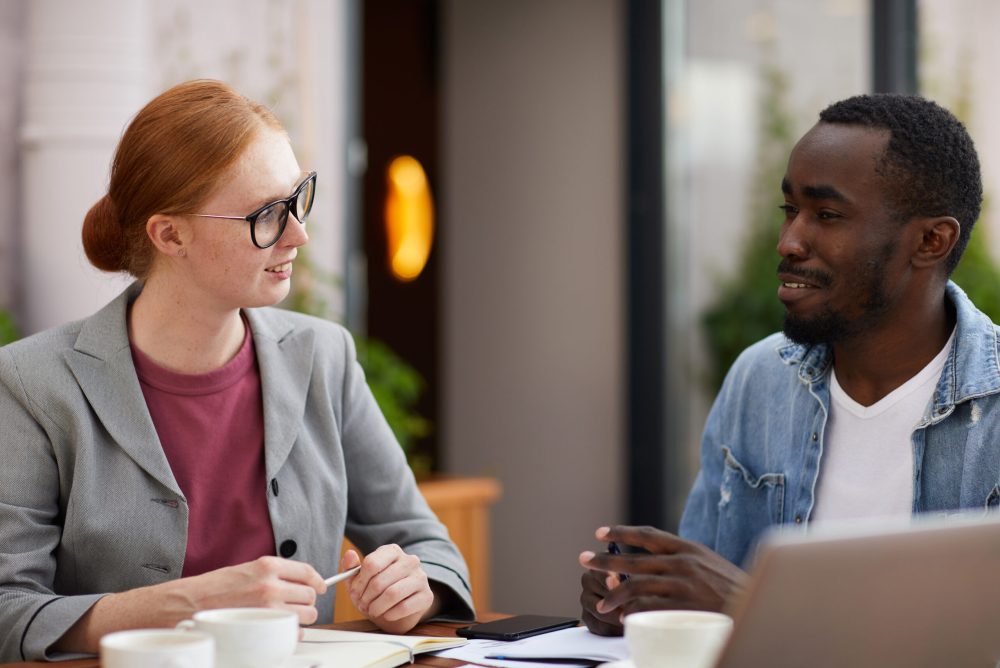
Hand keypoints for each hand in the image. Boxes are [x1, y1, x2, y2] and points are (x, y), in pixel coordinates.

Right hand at [169, 556, 326, 624]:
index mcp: (267, 566)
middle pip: (310, 594)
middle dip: (307, 600)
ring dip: (302, 616)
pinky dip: (291, 632)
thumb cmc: (213, 588)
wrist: (187, 605)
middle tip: (297, 603)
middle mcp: (271, 585)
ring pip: (308, 614)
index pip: (307, 571)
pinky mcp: (263, 628)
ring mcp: (269, 608)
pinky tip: (278, 628)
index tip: (321, 585)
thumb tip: (298, 580)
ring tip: (286, 616)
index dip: (317, 580)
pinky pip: (293, 632)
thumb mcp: (246, 569)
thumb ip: (273, 573)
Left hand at [342, 545, 435, 633]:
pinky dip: (390, 614)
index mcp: (392, 551)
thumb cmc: (377, 593)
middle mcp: (409, 560)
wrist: (398, 611)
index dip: (359, 582)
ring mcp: (420, 577)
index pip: (372, 563)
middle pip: (380, 581)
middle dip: (366, 598)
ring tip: (373, 611)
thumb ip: (352, 568)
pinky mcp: (427, 596)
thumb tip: (349, 554)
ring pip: (392, 594)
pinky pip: (404, 607)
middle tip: (362, 605)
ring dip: (377, 607)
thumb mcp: (361, 581)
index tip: (355, 593)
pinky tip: (387, 614)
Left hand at [579, 526, 746, 622]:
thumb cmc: (732, 587)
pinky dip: (633, 612)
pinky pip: (649, 608)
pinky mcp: (684, 607)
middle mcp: (683, 562)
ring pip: (636, 586)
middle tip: (584, 559)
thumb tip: (650, 558)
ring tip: (602, 602)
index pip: (647, 535)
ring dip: (615, 595)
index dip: (621, 533)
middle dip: (605, 560)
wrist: (758, 606)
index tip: (600, 532)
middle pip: (633, 559)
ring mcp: (683, 585)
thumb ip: (681, 558)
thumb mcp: (708, 563)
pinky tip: (623, 617)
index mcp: (688, 548)